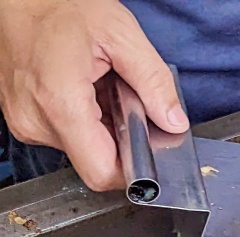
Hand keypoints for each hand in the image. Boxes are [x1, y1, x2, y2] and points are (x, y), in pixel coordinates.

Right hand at [0, 0, 188, 190]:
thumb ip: (154, 83)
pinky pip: (64, 135)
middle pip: (94, 162)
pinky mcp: (22, 117)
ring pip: (80, 149)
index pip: (101, 173)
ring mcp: (25, 120)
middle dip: (120, 141)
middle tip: (123, 102)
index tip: (149, 155)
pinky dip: (83, 119)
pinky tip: (84, 90)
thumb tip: (173, 121)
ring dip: (101, 128)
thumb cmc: (61, 5)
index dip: (132, 172)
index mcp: (61, 103)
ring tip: (99, 89)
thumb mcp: (121, 35)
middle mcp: (36, 119)